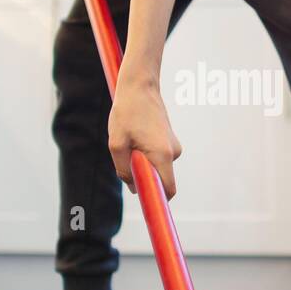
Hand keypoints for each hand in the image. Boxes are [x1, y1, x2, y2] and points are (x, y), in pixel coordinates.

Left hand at [108, 71, 181, 199]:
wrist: (140, 85)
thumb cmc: (127, 113)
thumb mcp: (117, 144)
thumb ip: (123, 170)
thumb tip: (133, 186)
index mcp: (162, 155)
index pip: (168, 190)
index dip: (157, 200)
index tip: (146, 204)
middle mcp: (173, 152)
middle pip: (160, 178)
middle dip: (142, 176)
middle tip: (125, 156)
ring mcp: (174, 146)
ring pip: (156, 166)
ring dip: (141, 162)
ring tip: (129, 140)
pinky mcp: (169, 140)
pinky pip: (157, 156)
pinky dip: (145, 153)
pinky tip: (134, 135)